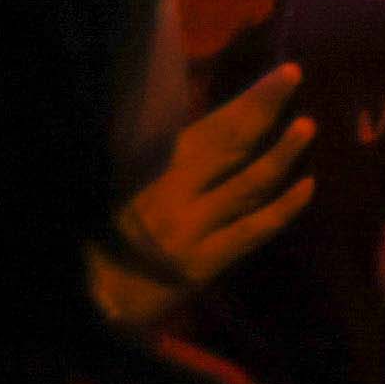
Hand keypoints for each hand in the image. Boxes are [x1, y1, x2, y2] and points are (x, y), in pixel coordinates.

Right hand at [92, 65, 314, 331]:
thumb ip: (151, 163)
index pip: (206, 128)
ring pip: (246, 183)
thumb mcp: (113, 193)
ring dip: (280, 153)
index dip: (245, 101)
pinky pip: (250, 231)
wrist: (77, 308)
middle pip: (228, 143)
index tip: (280, 74)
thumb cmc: (88, 249)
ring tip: (307, 125)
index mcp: (146, 169)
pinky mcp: (200, 266)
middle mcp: (169, 192)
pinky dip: (282, 209)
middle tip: (293, 74)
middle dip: (263, 107)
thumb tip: (196, 131)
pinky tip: (307, 187)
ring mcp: (188, 229)